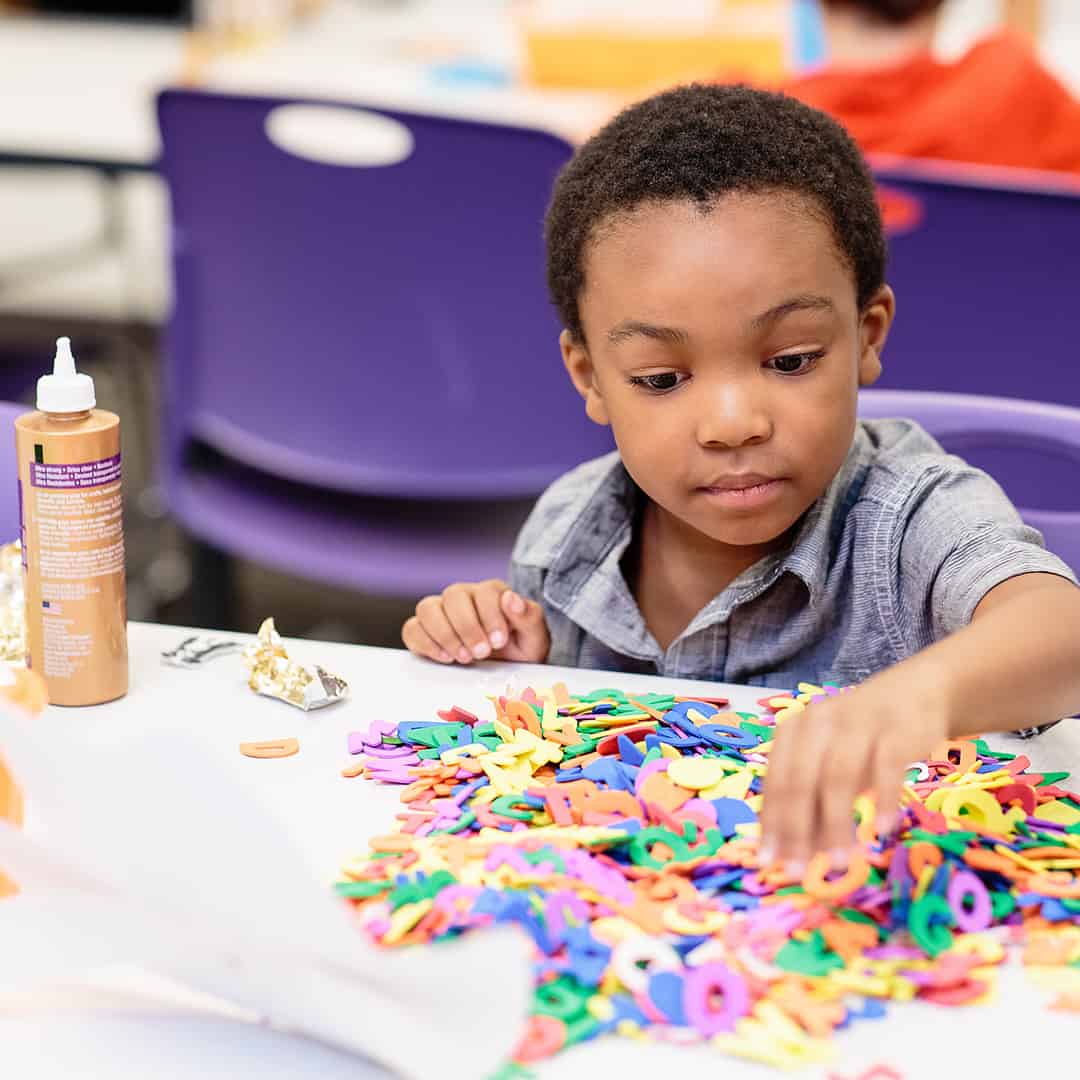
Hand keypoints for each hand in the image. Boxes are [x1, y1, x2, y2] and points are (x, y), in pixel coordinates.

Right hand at [402, 580, 549, 664]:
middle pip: (453, 596)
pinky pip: (412, 628)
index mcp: (492, 593)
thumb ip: (529, 616)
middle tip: (481, 653)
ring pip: (428, 608)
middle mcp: (463, 596)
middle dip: (467, 627)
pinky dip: (425, 643)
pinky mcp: (424, 630)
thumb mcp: (534, 637)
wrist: (506, 671)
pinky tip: (445, 658)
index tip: (499, 641)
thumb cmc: (520, 650)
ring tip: (464, 658)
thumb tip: (511, 599)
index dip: (490, 615)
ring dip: (445, 634)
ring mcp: (441, 611)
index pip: (485, 591)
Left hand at [759, 670, 947, 866]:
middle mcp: (818, 723)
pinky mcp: (896, 729)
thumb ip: (812, 802)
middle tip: (798, 871)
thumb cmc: (861, 739)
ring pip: (838, 777)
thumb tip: (795, 855)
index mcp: (792, 730)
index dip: (771, 823)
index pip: (775, 781)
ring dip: (836, 823)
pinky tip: (881, 830)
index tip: (769, 862)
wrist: (916, 692)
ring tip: (840, 863)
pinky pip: (886, 766)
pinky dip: (882, 799)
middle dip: (796, 829)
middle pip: (799, 780)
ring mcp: (857, 724)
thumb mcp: (831, 765)